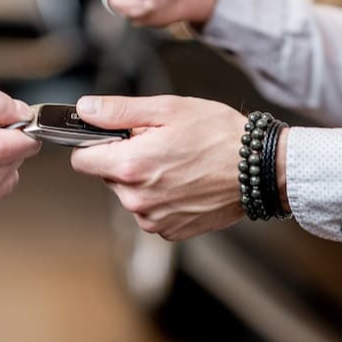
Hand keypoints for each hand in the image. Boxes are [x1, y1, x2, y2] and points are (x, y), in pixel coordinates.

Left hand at [69, 95, 247, 240]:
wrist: (259, 169)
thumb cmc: (218, 135)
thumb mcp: (167, 109)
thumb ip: (118, 111)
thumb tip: (84, 109)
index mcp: (131, 165)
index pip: (81, 160)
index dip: (94, 144)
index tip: (113, 137)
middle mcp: (136, 199)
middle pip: (107, 177)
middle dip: (124, 160)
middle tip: (158, 145)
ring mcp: (153, 219)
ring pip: (129, 195)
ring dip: (143, 180)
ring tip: (177, 163)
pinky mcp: (169, 231)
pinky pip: (150, 211)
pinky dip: (161, 198)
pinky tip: (185, 183)